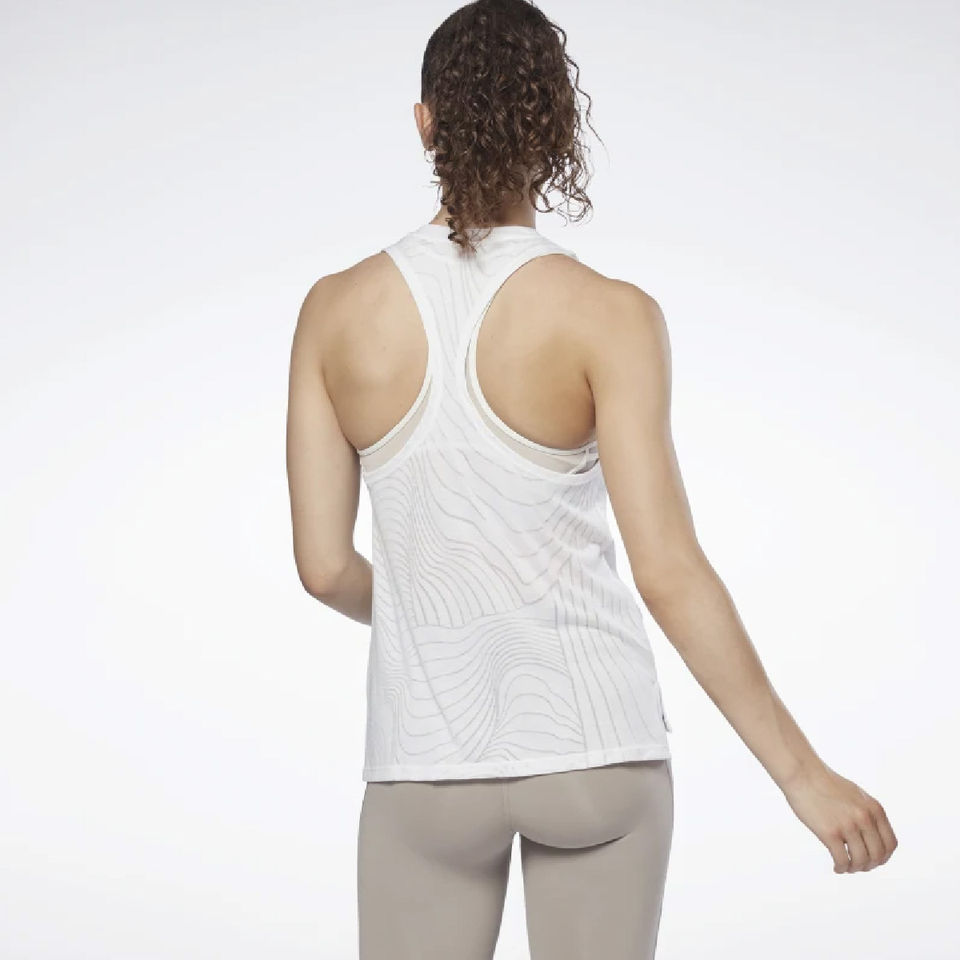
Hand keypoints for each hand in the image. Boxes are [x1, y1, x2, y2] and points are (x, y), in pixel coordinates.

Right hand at [780, 763, 897, 872]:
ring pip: (861, 861)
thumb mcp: (855, 794)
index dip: (884, 857)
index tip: (873, 861)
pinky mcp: (830, 832)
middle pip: (878, 856)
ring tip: (846, 867)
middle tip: (858, 866)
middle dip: (869, 865)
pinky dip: (841, 868)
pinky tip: (836, 867)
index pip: (890, 844)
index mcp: (874, 808)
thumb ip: (866, 812)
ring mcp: (848, 825)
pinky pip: (842, 860)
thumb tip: (870, 834)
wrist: (802, 773)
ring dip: (855, 869)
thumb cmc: (824, 782)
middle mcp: (865, 818)